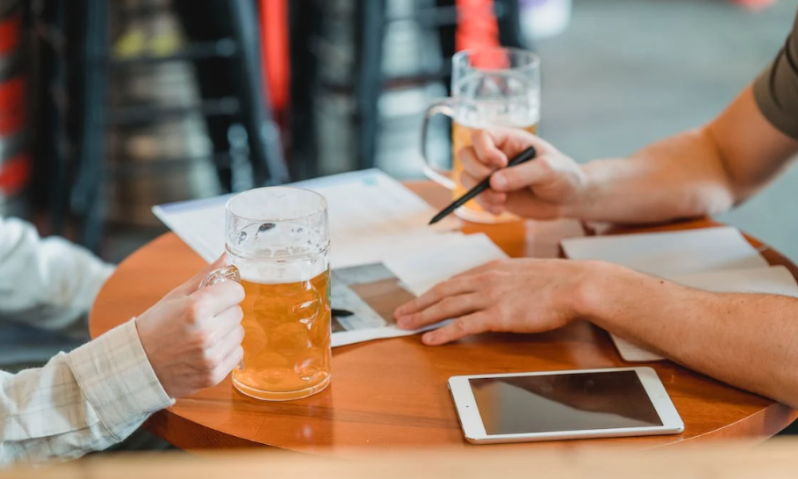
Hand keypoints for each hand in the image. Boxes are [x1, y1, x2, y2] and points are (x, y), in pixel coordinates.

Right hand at [135, 257, 244, 397]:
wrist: (137, 366)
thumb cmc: (155, 327)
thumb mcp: (176, 296)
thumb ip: (205, 276)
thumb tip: (227, 258)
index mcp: (196, 308)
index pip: (236, 291)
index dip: (226, 292)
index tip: (216, 296)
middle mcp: (206, 333)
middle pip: (238, 312)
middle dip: (224, 312)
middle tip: (203, 318)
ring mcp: (211, 356)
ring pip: (239, 333)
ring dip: (226, 332)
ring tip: (203, 335)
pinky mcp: (214, 375)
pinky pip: (237, 353)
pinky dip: (225, 350)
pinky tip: (205, 350)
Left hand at [394, 259, 592, 344]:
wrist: (575, 284)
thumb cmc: (558, 281)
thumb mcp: (525, 272)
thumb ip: (507, 279)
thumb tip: (500, 289)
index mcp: (492, 268)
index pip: (454, 281)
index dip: (433, 292)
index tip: (420, 299)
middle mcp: (485, 280)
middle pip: (442, 292)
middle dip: (418, 303)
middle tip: (400, 313)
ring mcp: (489, 297)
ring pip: (446, 307)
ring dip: (422, 316)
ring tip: (405, 325)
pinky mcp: (497, 315)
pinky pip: (462, 325)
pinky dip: (442, 332)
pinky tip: (429, 339)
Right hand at [458, 127, 587, 219]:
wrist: (569, 199)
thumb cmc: (563, 175)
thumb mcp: (548, 170)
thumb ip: (522, 174)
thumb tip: (494, 183)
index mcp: (510, 140)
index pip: (481, 136)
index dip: (484, 150)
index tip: (501, 164)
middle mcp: (496, 155)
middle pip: (466, 155)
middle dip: (476, 172)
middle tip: (495, 185)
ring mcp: (493, 175)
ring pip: (467, 177)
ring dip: (479, 192)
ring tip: (502, 200)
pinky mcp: (493, 194)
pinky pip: (475, 198)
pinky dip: (484, 205)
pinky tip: (501, 209)